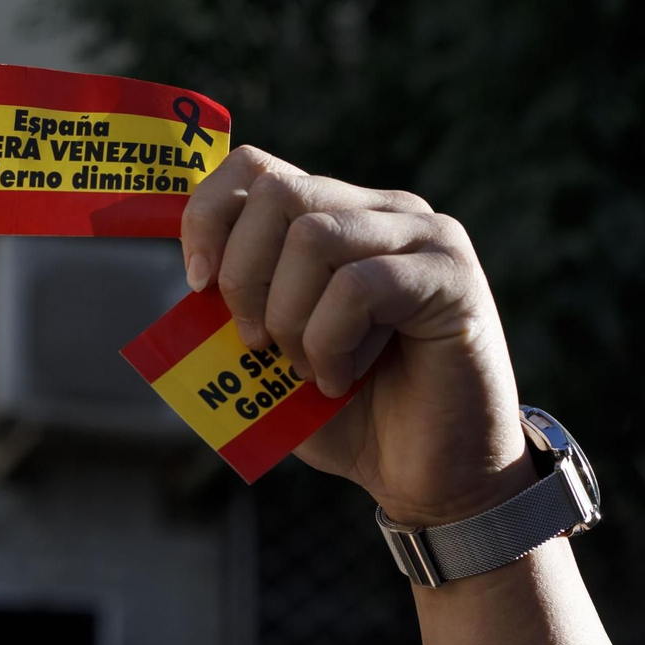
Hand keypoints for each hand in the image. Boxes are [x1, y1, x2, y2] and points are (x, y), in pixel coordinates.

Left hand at [181, 147, 530, 527]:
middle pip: (278, 192)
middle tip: (258, 344)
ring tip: (309, 369)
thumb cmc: (351, 416)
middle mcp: (384, 210)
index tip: (197, 284)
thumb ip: (236, 309)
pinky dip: (330, 341)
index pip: (254, 168)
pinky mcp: (452, 278)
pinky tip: (343, 380)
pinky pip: (359, 286)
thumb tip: (192, 278)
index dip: (207, 217)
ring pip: (315, 235)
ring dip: (290, 317)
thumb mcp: (272, 357)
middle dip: (244, 275)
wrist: (432, 476)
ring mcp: (426, 237)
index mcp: (338, 216)